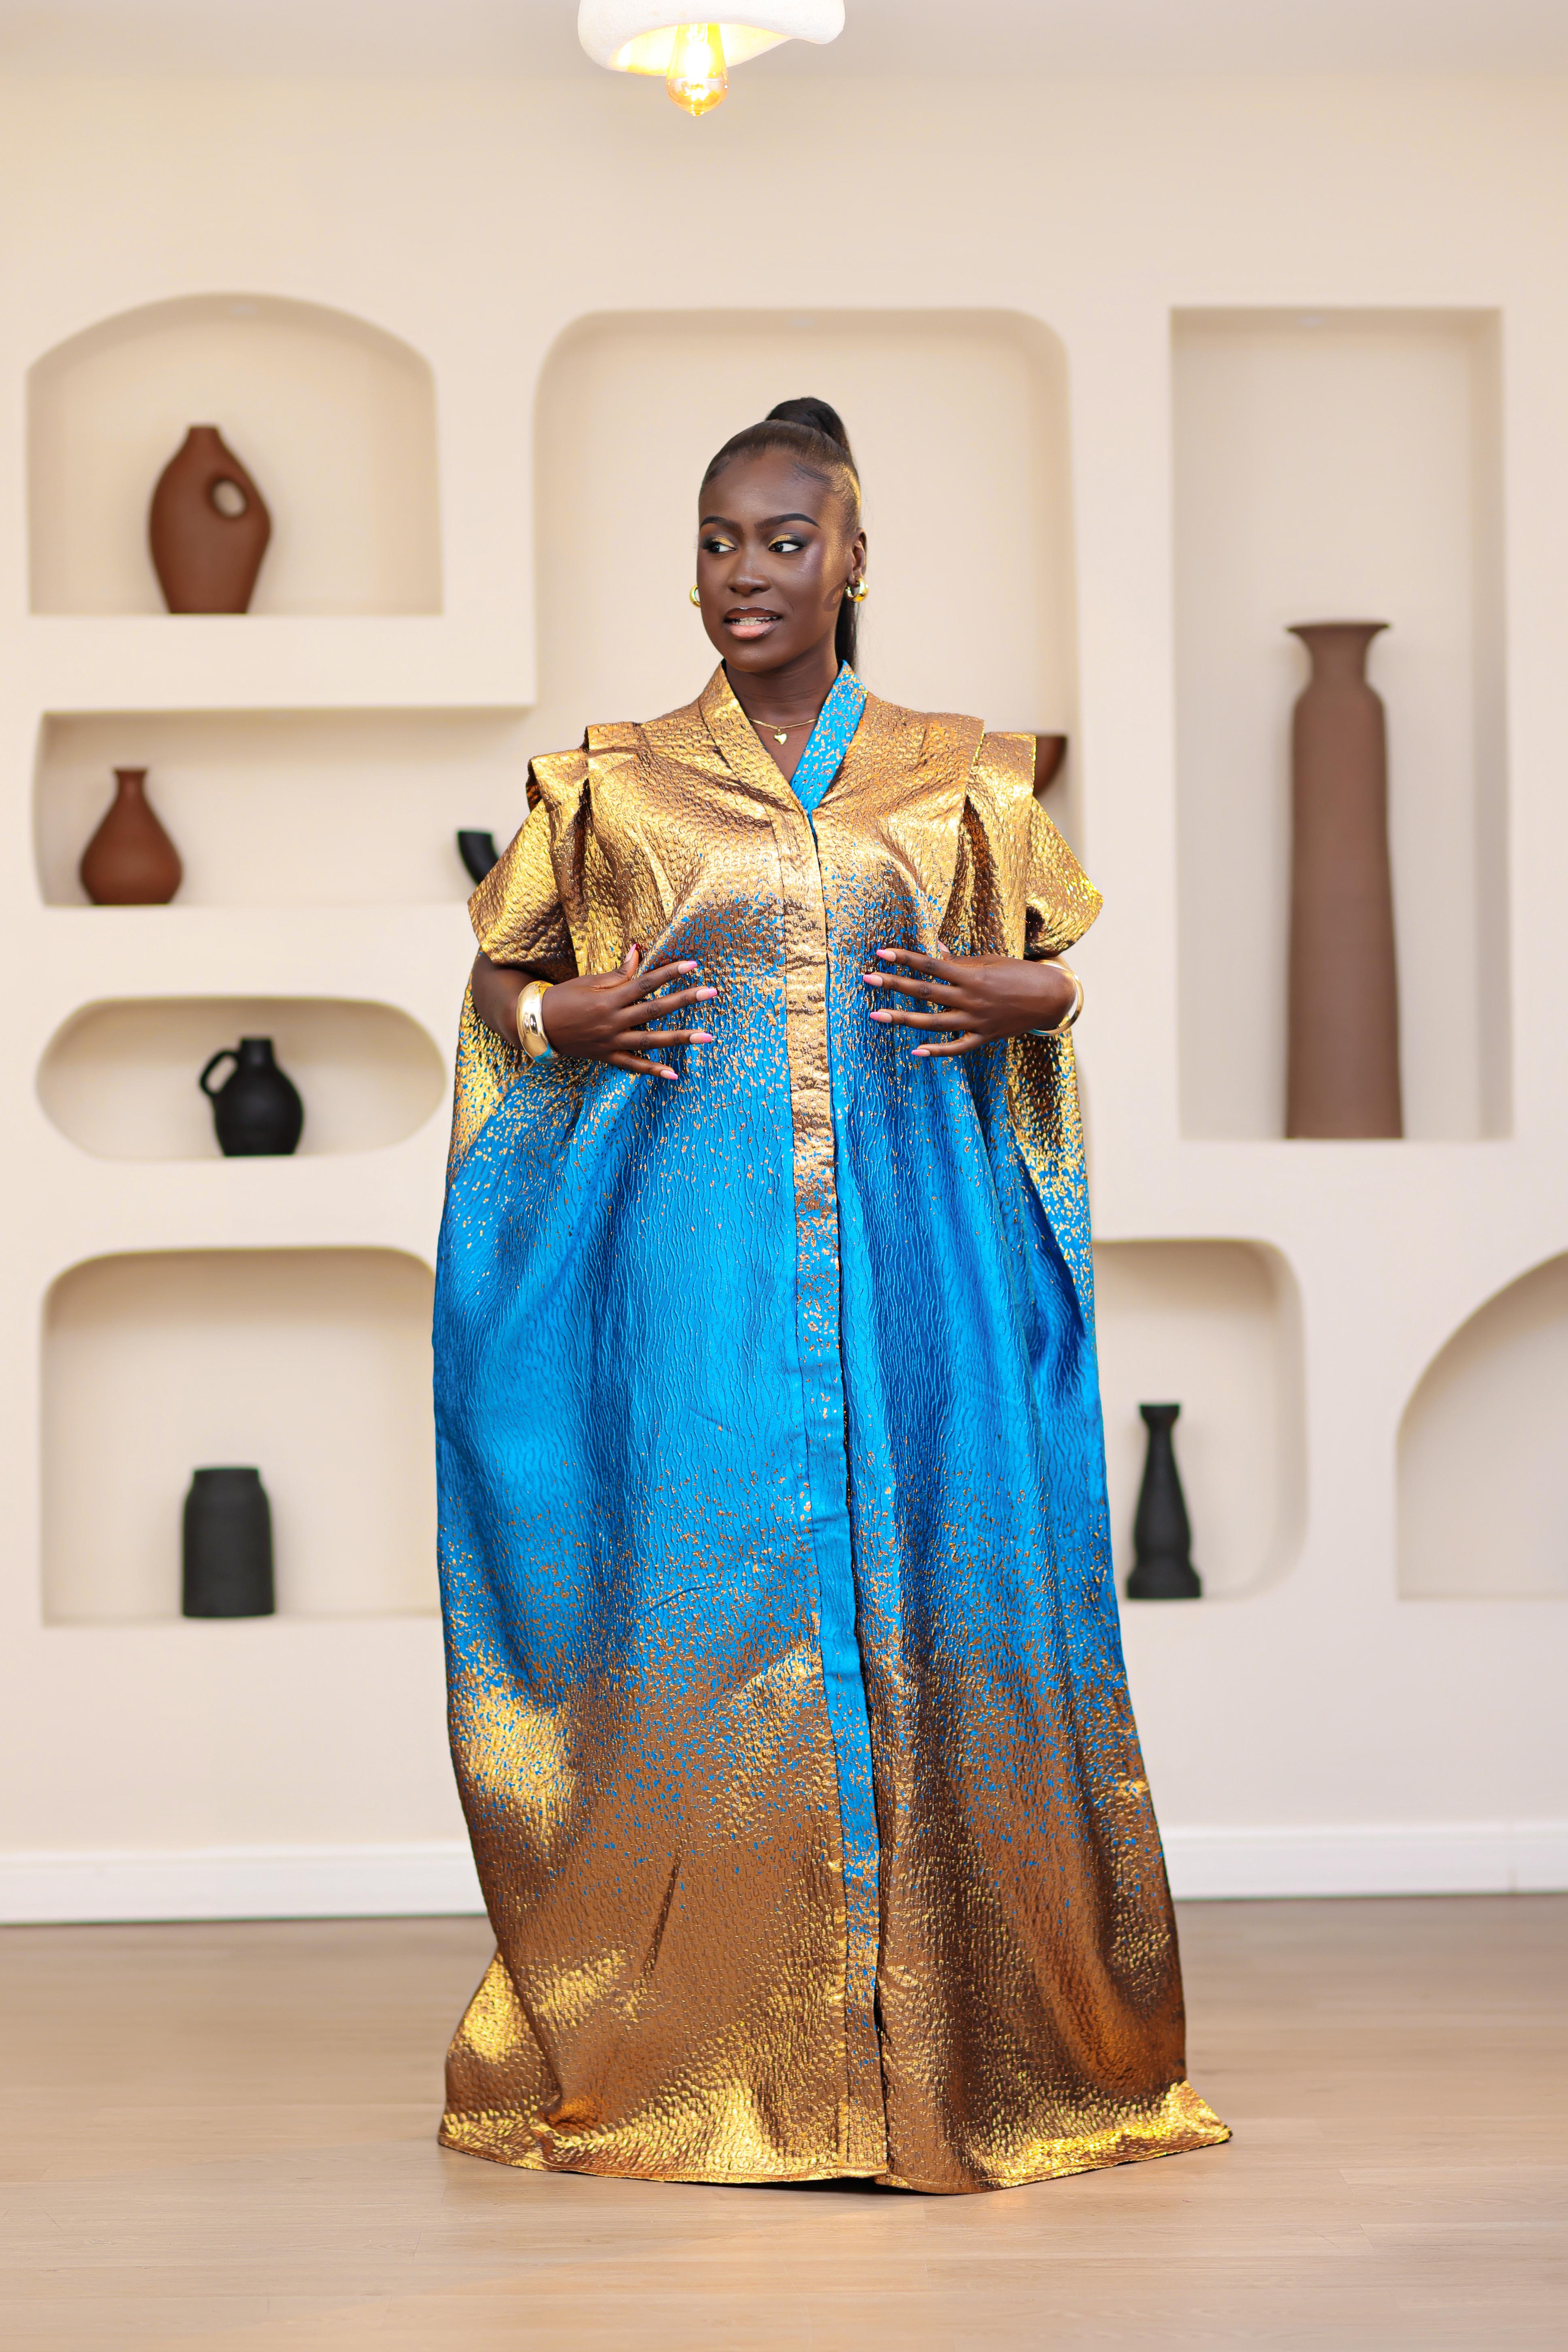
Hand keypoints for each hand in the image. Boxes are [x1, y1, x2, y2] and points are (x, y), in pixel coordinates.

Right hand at [537, 945, 715, 1080]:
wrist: (536, 1025)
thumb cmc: (563, 998)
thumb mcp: (589, 981)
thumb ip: (618, 972)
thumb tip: (639, 950)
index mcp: (609, 998)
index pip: (646, 982)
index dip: (670, 973)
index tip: (693, 965)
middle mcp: (613, 1020)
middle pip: (655, 1009)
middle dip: (684, 1000)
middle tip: (711, 992)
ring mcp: (612, 1041)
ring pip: (651, 1040)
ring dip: (680, 1038)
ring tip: (707, 1036)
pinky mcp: (607, 1057)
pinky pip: (633, 1066)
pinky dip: (653, 1071)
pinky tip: (674, 1074)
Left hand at [863, 946, 1075, 1058]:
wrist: (1050, 997)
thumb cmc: (1018, 973)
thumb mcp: (988, 962)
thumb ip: (959, 961)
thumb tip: (934, 946)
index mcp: (971, 975)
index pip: (931, 965)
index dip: (905, 958)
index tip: (881, 953)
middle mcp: (970, 998)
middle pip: (925, 992)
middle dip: (894, 985)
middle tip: (868, 979)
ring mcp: (976, 1020)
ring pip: (933, 1022)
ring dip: (903, 1019)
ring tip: (876, 1015)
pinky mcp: (983, 1037)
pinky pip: (957, 1048)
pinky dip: (937, 1052)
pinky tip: (915, 1052)